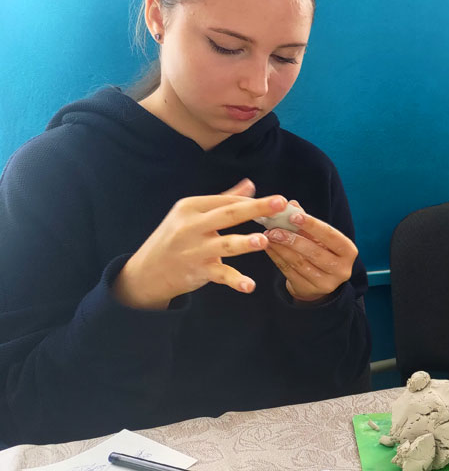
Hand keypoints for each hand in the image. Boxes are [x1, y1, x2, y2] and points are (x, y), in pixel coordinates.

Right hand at [114, 179, 285, 309]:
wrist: (146, 272)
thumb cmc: (175, 238)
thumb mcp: (192, 214)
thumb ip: (223, 200)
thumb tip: (250, 184)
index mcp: (190, 207)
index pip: (227, 201)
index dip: (253, 200)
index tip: (279, 200)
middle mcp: (190, 226)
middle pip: (228, 215)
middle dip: (256, 208)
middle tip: (281, 204)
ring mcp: (193, 249)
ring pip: (224, 245)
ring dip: (244, 243)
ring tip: (264, 241)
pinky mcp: (196, 271)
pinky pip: (220, 275)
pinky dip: (235, 280)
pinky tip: (250, 285)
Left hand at [262, 200, 358, 301]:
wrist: (320, 281)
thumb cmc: (322, 252)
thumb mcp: (321, 238)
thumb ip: (308, 222)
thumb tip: (292, 204)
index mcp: (348, 251)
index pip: (330, 235)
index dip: (312, 225)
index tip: (293, 216)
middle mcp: (341, 269)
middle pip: (314, 251)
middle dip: (292, 239)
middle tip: (274, 229)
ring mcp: (326, 282)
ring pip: (299, 262)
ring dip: (281, 248)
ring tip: (269, 237)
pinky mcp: (310, 289)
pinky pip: (290, 272)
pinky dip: (277, 258)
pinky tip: (269, 248)